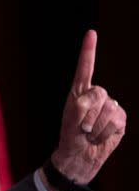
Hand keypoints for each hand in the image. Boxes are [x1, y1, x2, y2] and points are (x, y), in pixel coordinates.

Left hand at [51, 30, 126, 184]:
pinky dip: (106, 132)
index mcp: (79, 92)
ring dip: (97, 126)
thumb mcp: (70, 122)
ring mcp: (110, 106)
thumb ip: (80, 107)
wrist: (81, 157)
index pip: (85, 68)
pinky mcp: (120, 118)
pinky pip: (117, 121)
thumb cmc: (71, 138)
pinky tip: (100, 137)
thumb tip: (98, 98)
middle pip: (98, 93)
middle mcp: (96, 96)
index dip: (89, 50)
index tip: (91, 33)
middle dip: (88, 113)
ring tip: (90, 133)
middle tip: (82, 127)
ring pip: (109, 109)